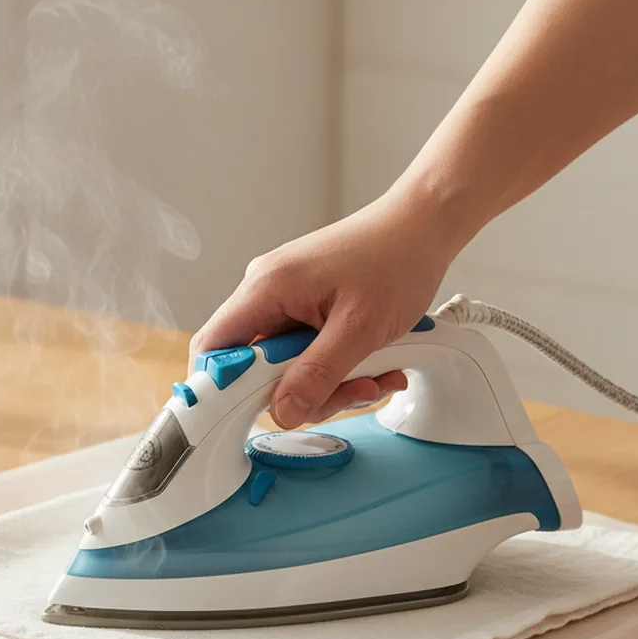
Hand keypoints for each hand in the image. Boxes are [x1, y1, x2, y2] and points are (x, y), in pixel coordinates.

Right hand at [188, 189, 459, 428]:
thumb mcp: (359, 329)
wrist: (425, 225)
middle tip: (346, 393)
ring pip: (286, 366)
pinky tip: (374, 365)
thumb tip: (283, 413)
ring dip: (328, 384)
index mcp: (266, 289)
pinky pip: (308, 352)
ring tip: (374, 377)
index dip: (221, 388)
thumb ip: (317, 375)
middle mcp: (267, 292)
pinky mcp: (307, 307)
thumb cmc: (397, 259)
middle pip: (253, 366)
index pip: (212, 348)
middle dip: (299, 391)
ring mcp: (287, 299)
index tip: (252, 413)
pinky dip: (338, 367)